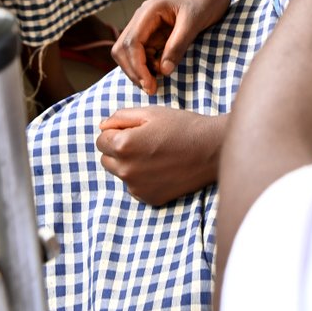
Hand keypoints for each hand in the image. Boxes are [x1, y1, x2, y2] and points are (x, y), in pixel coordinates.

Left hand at [97, 108, 224, 204]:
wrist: (210, 149)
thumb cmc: (181, 126)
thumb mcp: (151, 112)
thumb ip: (121, 117)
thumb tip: (103, 126)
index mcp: (123, 145)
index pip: (101, 139)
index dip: (116, 131)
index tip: (135, 129)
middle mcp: (125, 170)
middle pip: (106, 158)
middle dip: (118, 148)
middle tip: (144, 140)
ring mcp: (137, 187)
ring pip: (120, 173)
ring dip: (129, 163)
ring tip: (154, 153)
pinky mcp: (148, 198)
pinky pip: (134, 186)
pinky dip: (142, 177)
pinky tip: (161, 167)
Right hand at [112, 0, 230, 92]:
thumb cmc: (205, 2)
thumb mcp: (194, 23)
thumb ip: (178, 45)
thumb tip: (163, 71)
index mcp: (148, 12)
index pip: (131, 42)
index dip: (137, 66)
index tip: (149, 84)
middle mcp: (142, 19)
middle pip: (123, 50)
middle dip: (134, 71)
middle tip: (151, 89)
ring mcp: (146, 28)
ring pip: (130, 54)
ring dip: (139, 70)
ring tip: (156, 83)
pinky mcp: (154, 36)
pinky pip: (143, 55)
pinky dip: (148, 67)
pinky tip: (161, 73)